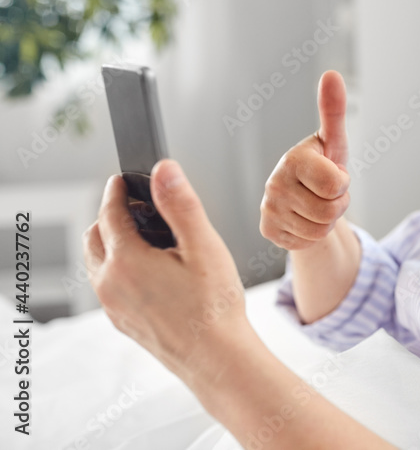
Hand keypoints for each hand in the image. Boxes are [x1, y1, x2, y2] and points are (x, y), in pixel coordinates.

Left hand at [83, 160, 250, 382]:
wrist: (216, 357)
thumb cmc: (214, 306)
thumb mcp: (203, 245)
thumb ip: (180, 204)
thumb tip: (163, 170)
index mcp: (126, 261)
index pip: (110, 213)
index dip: (117, 191)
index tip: (122, 179)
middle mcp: (110, 284)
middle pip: (95, 237)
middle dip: (111, 216)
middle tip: (137, 206)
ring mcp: (113, 306)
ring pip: (98, 263)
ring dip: (112, 243)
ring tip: (144, 236)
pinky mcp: (122, 321)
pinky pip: (108, 286)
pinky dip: (118, 268)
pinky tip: (150, 269)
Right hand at [260, 70, 351, 250]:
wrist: (305, 197)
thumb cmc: (323, 165)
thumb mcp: (334, 141)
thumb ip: (333, 110)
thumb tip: (331, 74)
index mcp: (293, 159)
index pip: (336, 184)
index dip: (342, 183)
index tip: (333, 174)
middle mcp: (274, 183)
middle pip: (329, 211)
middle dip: (337, 204)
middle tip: (327, 193)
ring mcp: (269, 209)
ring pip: (320, 230)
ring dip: (327, 221)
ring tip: (317, 204)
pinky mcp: (267, 231)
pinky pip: (306, 243)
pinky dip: (312, 234)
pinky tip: (304, 219)